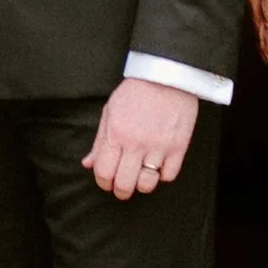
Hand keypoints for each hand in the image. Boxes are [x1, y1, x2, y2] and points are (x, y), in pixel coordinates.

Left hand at [83, 77, 199, 199]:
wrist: (167, 75)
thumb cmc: (136, 92)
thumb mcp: (110, 111)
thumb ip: (99, 141)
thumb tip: (88, 164)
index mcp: (115, 133)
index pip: (103, 172)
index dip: (103, 182)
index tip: (107, 182)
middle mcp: (135, 143)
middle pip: (124, 184)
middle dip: (121, 191)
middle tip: (123, 188)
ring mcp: (158, 146)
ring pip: (147, 184)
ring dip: (142, 185)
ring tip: (141, 177)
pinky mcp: (178, 147)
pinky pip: (168, 175)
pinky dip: (162, 175)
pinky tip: (159, 166)